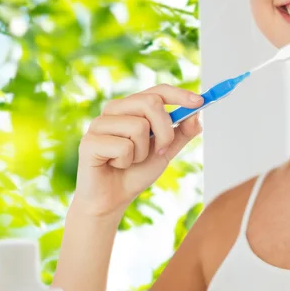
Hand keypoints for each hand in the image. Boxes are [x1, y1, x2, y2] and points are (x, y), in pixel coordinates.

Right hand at [75, 84, 203, 215]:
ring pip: (138, 127)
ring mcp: (99, 124)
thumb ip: (181, 133)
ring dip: (142, 152)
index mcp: (131, 108)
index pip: (158, 91)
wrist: (112, 199)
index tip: (200, 102)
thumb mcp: (165, 151)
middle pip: (150, 103)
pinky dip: (126, 162)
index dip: (179, 94)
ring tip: (130, 161)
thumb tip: (198, 114)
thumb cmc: (135, 172)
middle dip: (165, 131)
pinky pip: (123, 147)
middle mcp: (114, 110)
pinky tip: (115, 166)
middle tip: (159, 150)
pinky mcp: (89, 142)